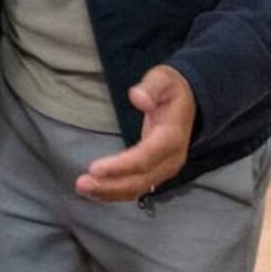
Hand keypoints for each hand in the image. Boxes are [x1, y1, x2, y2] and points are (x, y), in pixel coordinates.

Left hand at [75, 65, 196, 201]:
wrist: (189, 101)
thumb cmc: (170, 89)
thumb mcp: (163, 79)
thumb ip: (150, 87)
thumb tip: (138, 98)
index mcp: (172, 136)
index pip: (145, 157)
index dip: (120, 166)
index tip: (94, 168)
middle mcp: (171, 158)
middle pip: (141, 179)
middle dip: (111, 185)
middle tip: (81, 184)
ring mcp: (165, 168)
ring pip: (138, 187)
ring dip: (110, 192)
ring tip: (84, 189)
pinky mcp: (157, 171)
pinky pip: (138, 187)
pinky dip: (117, 192)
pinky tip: (97, 192)